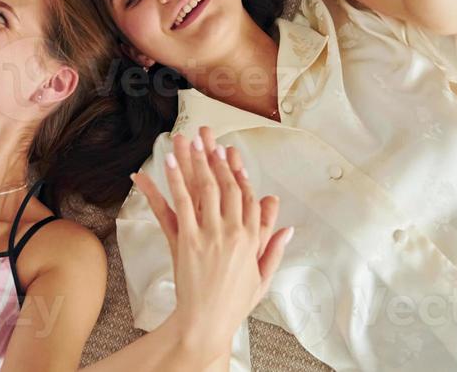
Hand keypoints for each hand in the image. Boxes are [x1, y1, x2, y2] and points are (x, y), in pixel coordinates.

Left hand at [130, 127, 291, 358]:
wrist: (208, 321)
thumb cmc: (234, 303)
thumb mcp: (262, 277)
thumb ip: (274, 249)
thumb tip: (287, 228)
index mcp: (252, 238)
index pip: (248, 196)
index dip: (239, 172)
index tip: (232, 153)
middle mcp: (233, 231)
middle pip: (226, 185)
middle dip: (216, 157)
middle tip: (209, 135)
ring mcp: (210, 234)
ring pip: (204, 188)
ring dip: (196, 160)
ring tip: (190, 139)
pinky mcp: (187, 240)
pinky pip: (180, 203)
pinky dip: (174, 180)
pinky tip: (169, 162)